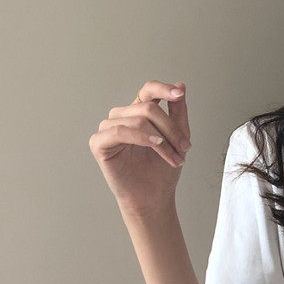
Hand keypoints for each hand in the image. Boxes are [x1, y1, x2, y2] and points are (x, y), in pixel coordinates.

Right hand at [89, 80, 191, 217]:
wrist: (154, 198)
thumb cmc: (162, 172)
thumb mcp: (178, 139)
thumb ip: (178, 113)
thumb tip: (181, 85)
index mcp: (138, 113)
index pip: (147, 90)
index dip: (163, 89)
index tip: (178, 93)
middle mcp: (121, 117)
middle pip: (147, 108)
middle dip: (171, 129)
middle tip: (185, 148)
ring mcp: (108, 129)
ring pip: (138, 120)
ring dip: (162, 140)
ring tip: (175, 158)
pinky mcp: (99, 143)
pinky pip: (120, 131)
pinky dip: (142, 137)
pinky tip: (156, 145)